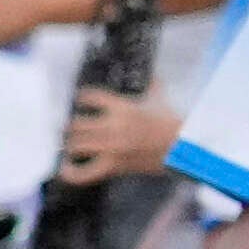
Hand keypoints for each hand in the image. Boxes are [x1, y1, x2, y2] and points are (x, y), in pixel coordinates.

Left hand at [53, 67, 172, 187]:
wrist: (182, 148)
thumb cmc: (172, 123)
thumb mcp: (161, 100)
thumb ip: (153, 86)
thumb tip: (154, 75)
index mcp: (122, 107)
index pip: (90, 97)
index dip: (82, 97)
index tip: (80, 99)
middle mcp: (113, 126)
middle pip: (76, 125)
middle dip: (71, 127)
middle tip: (71, 128)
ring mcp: (111, 148)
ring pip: (76, 145)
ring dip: (70, 145)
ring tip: (70, 144)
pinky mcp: (113, 166)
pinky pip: (84, 173)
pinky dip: (71, 172)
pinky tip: (65, 167)